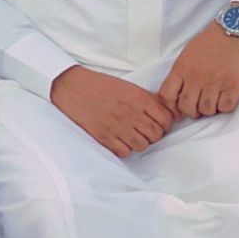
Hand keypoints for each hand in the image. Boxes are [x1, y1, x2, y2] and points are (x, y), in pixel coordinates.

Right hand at [50, 66, 175, 157]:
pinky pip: (124, 152)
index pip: (166, 120)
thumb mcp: (128, 86)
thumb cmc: (100, 86)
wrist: (73, 87)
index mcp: (138, 98)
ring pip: (142, 145)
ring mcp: (117, 126)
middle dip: (153, 134)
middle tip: (145, 131)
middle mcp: (130, 113)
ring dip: (139, 143)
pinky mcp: (104, 136)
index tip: (158, 124)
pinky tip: (119, 140)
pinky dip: (124, 148)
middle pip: (156, 134)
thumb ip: (147, 99)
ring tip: (132, 136)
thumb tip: (165, 112)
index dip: (164, 124)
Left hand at [158, 14, 238, 119]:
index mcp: (181, 68)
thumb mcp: (189, 53)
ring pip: (207, 110)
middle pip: (187, 108)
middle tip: (200, 104)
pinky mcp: (234, 85)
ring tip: (215, 99)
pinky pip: (226, 107)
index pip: (166, 96)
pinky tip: (227, 96)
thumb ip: (182, 73)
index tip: (179, 107)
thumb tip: (179, 93)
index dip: (171, 106)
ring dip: (211, 108)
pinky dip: (226, 106)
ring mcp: (215, 82)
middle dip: (192, 111)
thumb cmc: (214, 39)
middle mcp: (196, 77)